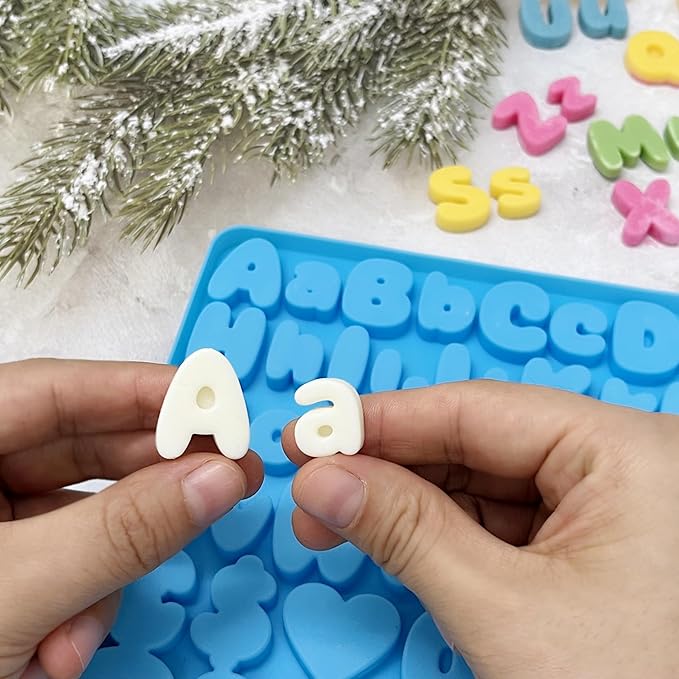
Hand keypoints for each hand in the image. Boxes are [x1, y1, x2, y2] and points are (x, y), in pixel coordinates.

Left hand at [0, 359, 262, 678]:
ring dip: (104, 572)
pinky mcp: (3, 569)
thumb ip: (123, 530)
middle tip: (230, 478)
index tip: (214, 402)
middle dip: (151, 479)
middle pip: (77, 449)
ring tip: (81, 637)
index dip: (140, 390)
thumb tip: (222, 479)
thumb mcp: (16, 592)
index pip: (54, 390)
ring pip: (79, 515)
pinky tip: (59, 652)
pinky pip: (65, 562)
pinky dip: (77, 605)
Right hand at [284, 382, 678, 678]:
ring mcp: (613, 503)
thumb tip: (324, 481)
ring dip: (406, 501)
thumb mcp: (506, 611)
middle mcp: (624, 463)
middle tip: (314, 482)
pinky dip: (444, 530)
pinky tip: (392, 535)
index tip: (313, 433)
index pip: (477, 410)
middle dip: (387, 466)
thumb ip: (406, 531)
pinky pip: (505, 518)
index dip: (382, 419)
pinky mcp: (595, 542)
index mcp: (628, 452)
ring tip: (336, 516)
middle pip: (477, 442)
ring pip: (485, 481)